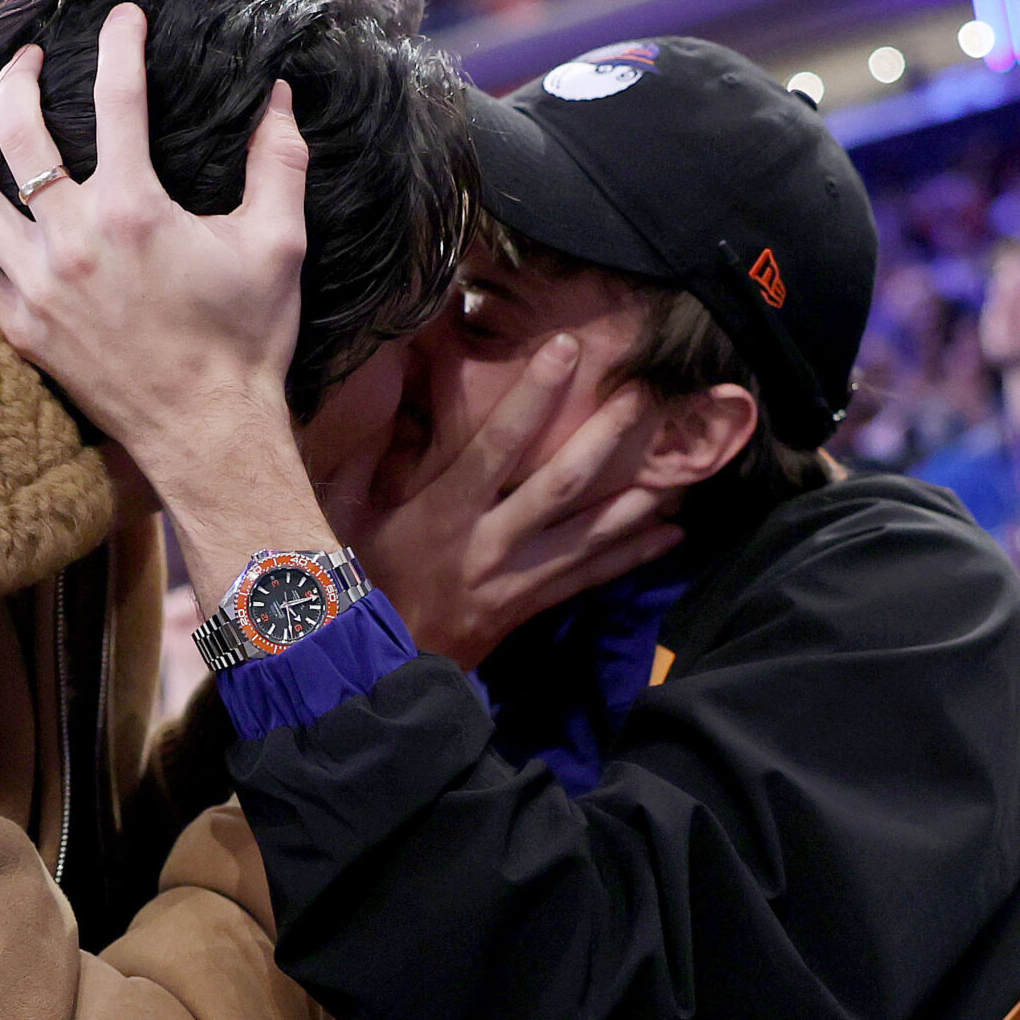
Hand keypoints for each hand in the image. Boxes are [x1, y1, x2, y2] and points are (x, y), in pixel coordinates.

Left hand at [0, 2, 335, 607]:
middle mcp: (72, 239)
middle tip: (28, 58)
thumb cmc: (248, 341)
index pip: (117, 98)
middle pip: (22, 133)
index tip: (122, 15)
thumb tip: (280, 96)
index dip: (120, 44)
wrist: (208, 433)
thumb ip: (278, 162)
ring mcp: (36, 285)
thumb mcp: (278, 244)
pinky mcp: (19, 326)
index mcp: (134, 209)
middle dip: (19, 79)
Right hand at [337, 335, 682, 668]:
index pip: (495, 446)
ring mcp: (515, 580)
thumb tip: (380, 389)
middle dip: (604, 438)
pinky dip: (632, 556)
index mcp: (443, 516)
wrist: (377, 670)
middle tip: (643, 397)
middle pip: (559, 485)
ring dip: (634, 500)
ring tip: (677, 464)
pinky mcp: (531, 607)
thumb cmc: (359, 583)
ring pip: (588, 535)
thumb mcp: (343, 518)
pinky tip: (669, 533)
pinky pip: (590, 579)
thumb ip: (359, 455)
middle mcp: (488, 545)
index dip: (532, 397)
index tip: (564, 349)